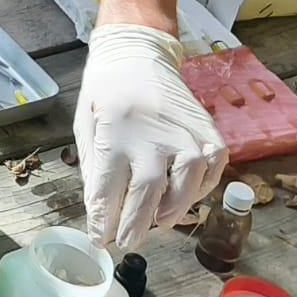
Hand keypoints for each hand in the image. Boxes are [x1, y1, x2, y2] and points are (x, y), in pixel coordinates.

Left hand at [75, 24, 226, 250]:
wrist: (139, 54)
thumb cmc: (105, 92)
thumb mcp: (86, 124)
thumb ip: (94, 166)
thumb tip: (102, 211)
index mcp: (115, 132)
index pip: (108, 189)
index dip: (103, 220)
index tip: (98, 239)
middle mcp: (154, 136)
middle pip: (147, 196)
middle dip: (134, 226)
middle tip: (125, 242)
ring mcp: (187, 136)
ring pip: (185, 189)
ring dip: (170, 214)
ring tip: (155, 224)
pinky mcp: (210, 135)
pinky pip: (210, 175)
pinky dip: (198, 193)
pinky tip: (182, 198)